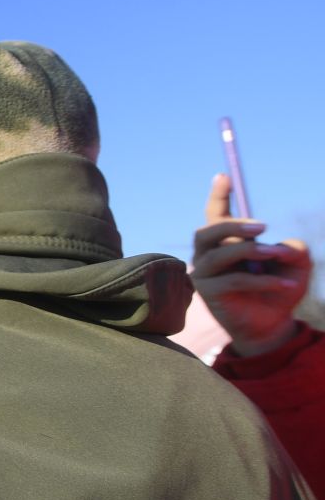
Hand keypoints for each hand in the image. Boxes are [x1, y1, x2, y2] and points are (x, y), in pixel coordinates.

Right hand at [193, 174, 310, 356]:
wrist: (273, 325)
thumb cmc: (280, 288)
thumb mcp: (295, 262)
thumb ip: (291, 248)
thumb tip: (275, 249)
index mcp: (226, 241)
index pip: (216, 213)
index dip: (218, 195)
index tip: (224, 175)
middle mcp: (208, 255)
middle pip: (208, 230)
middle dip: (233, 225)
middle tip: (264, 227)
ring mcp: (204, 274)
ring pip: (218, 255)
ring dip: (249, 251)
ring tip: (274, 256)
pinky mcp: (208, 294)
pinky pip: (233, 281)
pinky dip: (262, 281)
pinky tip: (285, 285)